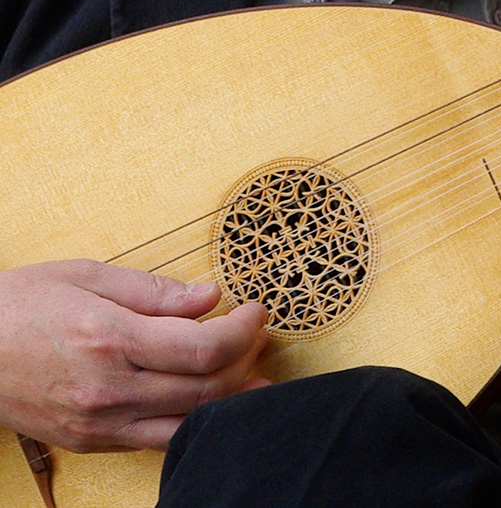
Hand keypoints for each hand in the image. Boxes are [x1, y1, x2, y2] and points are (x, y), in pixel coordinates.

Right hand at [0, 259, 268, 452]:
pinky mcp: (92, 442)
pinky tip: (211, 401)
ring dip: (232, 399)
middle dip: (245, 360)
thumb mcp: (84, 276)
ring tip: (252, 374)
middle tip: (257, 336)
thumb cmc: (17, 305)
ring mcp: (100, 423)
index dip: (244, 331)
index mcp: (108, 339)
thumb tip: (210, 296)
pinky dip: (194, 421)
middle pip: (206, 388)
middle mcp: (108, 388)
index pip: (203, 347)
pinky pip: (160, 440)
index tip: (257, 312)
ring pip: (190, 422)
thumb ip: (153, 291)